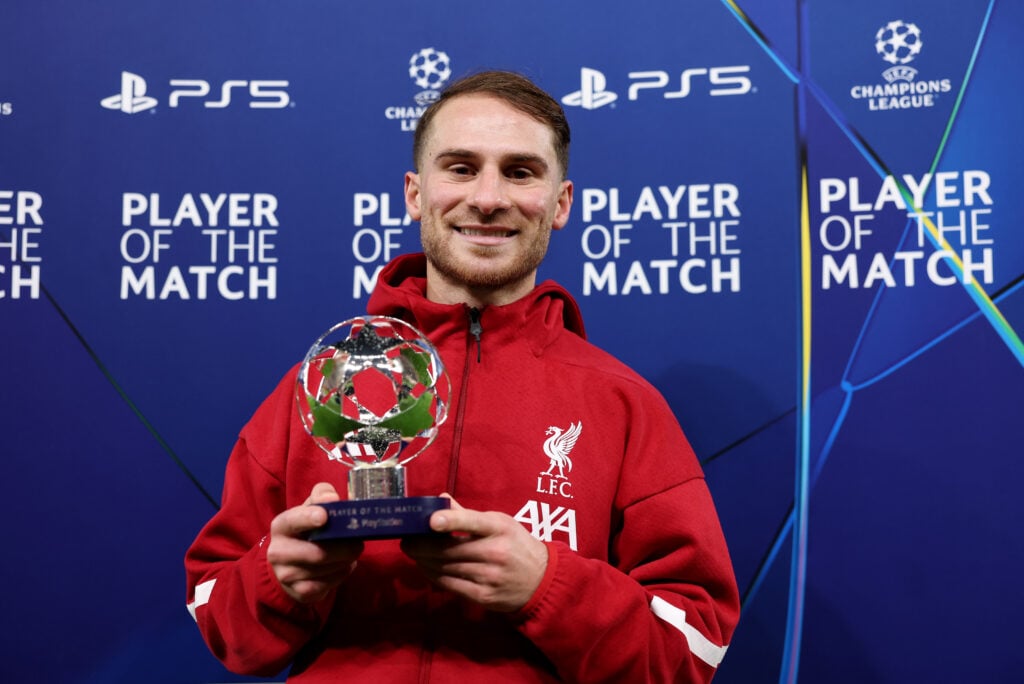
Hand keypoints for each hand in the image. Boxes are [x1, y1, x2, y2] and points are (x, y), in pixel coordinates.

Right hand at [266, 482, 363, 603]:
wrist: (289, 564)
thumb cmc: (306, 531)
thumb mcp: (311, 509)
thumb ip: (322, 496)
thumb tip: (332, 497)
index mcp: (281, 526)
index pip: (293, 521)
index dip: (308, 518)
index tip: (324, 516)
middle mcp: (278, 552)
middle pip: (317, 553)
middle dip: (344, 548)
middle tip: (359, 543)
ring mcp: (286, 575)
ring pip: (325, 569)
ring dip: (345, 561)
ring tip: (351, 553)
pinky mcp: (298, 592)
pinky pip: (327, 585)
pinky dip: (341, 575)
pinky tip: (344, 567)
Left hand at [401, 496, 547, 612]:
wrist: (541, 580)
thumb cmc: (516, 545)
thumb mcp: (500, 522)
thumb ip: (469, 515)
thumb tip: (441, 500)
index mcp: (499, 528)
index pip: (473, 522)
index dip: (451, 520)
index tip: (430, 521)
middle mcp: (495, 552)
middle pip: (449, 550)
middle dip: (421, 546)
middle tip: (407, 540)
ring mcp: (489, 576)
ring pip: (445, 568)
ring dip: (424, 561)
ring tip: (414, 553)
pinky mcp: (483, 596)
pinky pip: (450, 585)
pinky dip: (433, 576)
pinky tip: (427, 568)